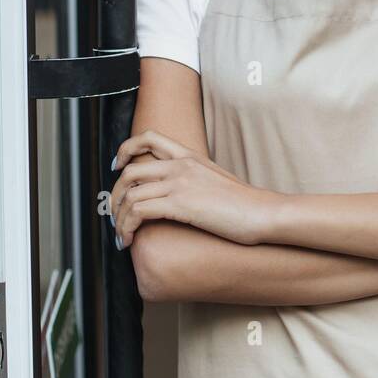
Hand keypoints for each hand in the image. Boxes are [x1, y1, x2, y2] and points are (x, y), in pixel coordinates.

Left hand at [110, 130, 276, 247]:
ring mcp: (180, 183)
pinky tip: (129, 240)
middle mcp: (181, 165)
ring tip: (121, 235)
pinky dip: (127, 227)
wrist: (262, 212)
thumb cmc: (245, 203)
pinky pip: (139, 212)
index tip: (117, 166)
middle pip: (130, 170)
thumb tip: (178, 193)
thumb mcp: (216, 181)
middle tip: (115, 213)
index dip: (126, 149)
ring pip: (130, 194)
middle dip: (115, 194)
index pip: (149, 137)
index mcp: (190, 156)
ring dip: (118, 218)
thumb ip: (195, 178)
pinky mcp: (180, 205)